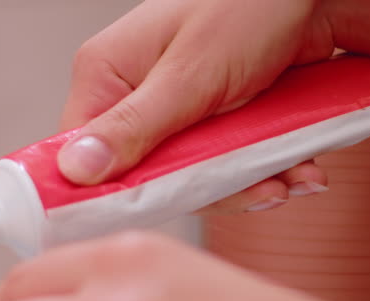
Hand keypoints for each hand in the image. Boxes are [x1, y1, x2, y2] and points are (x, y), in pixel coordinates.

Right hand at [58, 0, 336, 203]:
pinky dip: (263, 171)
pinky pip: (225, 165)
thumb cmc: (252, 3)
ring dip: (246, 184)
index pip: (82, 155)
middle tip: (256, 189)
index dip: (111, 191)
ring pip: (191, 177)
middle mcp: (136, 96)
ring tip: (288, 177)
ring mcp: (177, 111)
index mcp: (107, 73)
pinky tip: (295, 168)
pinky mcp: (215, 121)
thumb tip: (74, 169)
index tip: (151, 211)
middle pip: (144, 176)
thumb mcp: (191, 70)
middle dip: (205, 189)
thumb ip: (134, 124)